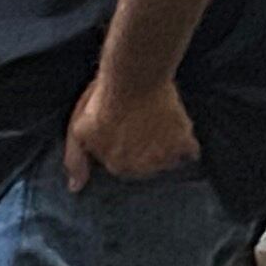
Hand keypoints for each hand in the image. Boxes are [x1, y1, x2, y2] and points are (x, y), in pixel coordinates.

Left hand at [64, 70, 199, 189]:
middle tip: (141, 123)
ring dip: (165, 148)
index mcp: (117, 166)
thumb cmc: (104, 101)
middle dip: (144, 150)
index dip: (123, 145)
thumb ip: (76, 160)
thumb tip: (76, 187)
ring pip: (167, 160)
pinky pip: (190, 151)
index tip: (124, 128)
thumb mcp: (78, 130)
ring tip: (157, 123)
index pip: (122, 163)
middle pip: (145, 164)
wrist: (134, 78)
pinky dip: (186, 144)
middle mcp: (141, 168)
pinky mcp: (184, 143)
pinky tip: (179, 129)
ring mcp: (165, 157)